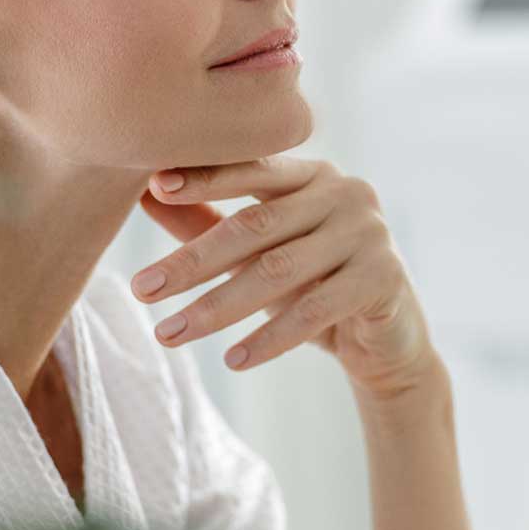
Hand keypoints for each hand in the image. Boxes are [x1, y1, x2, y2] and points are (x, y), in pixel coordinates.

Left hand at [133, 156, 439, 399]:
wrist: (386, 339)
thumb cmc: (316, 285)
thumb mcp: (262, 254)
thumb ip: (211, 221)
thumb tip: (144, 194)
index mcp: (314, 175)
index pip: (252, 169)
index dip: (204, 178)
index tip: (154, 189)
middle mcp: (345, 193)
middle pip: (257, 225)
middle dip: (194, 261)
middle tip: (141, 288)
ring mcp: (370, 233)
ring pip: (279, 270)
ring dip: (218, 307)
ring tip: (169, 333)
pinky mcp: (384, 277)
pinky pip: (315, 310)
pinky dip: (269, 338)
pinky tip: (232, 360)